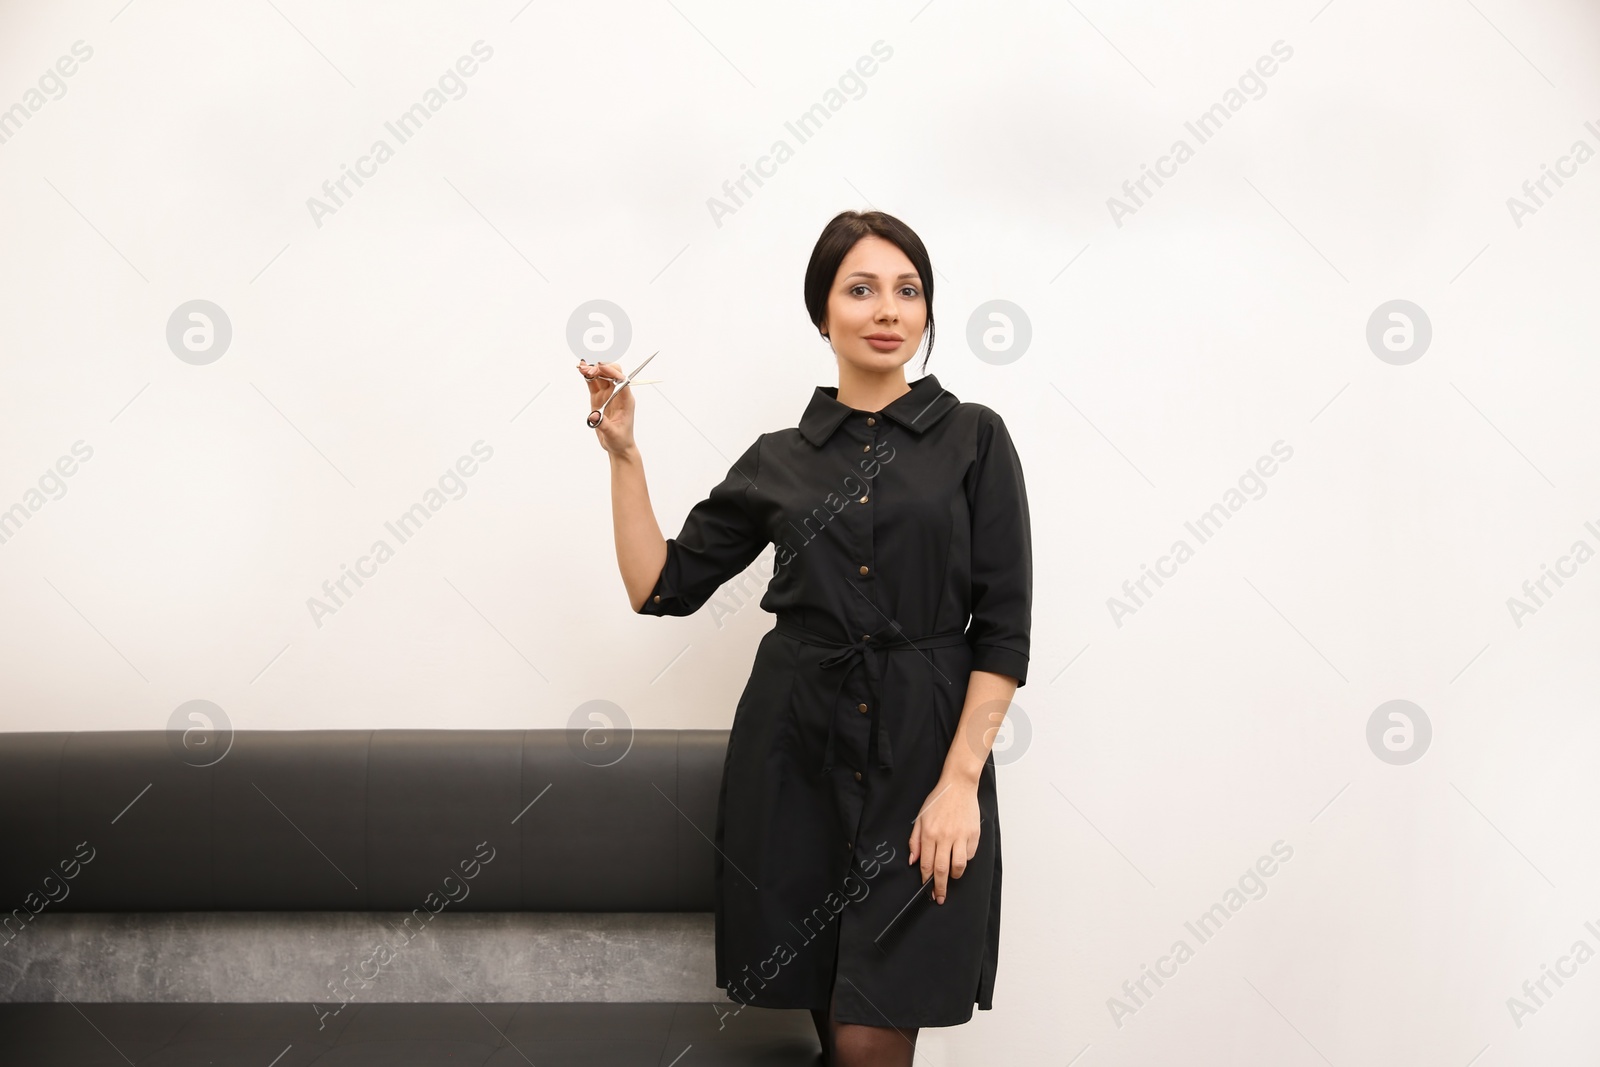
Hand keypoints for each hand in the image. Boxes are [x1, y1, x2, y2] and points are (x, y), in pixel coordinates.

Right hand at [577, 359, 636, 455]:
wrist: (618, 446)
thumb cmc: (620, 440)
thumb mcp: (612, 434)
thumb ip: (603, 425)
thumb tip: (594, 417)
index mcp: (626, 400)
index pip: (621, 381)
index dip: (611, 372)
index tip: (600, 366)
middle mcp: (618, 395)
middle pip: (612, 374)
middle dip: (600, 369)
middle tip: (588, 370)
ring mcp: (608, 395)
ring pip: (601, 376)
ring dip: (592, 370)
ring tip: (582, 367)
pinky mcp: (599, 398)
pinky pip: (594, 383)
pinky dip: (588, 376)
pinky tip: (581, 370)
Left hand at [908, 775, 979, 904]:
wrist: (958, 786)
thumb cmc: (938, 801)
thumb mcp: (920, 818)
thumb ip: (915, 841)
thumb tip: (913, 861)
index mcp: (929, 833)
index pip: (926, 864)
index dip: (926, 879)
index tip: (927, 888)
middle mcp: (945, 837)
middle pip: (942, 869)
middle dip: (940, 887)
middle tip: (940, 897)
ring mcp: (960, 836)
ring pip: (958, 866)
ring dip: (954, 876)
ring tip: (952, 878)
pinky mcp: (973, 835)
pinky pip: (969, 855)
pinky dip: (965, 860)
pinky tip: (960, 857)